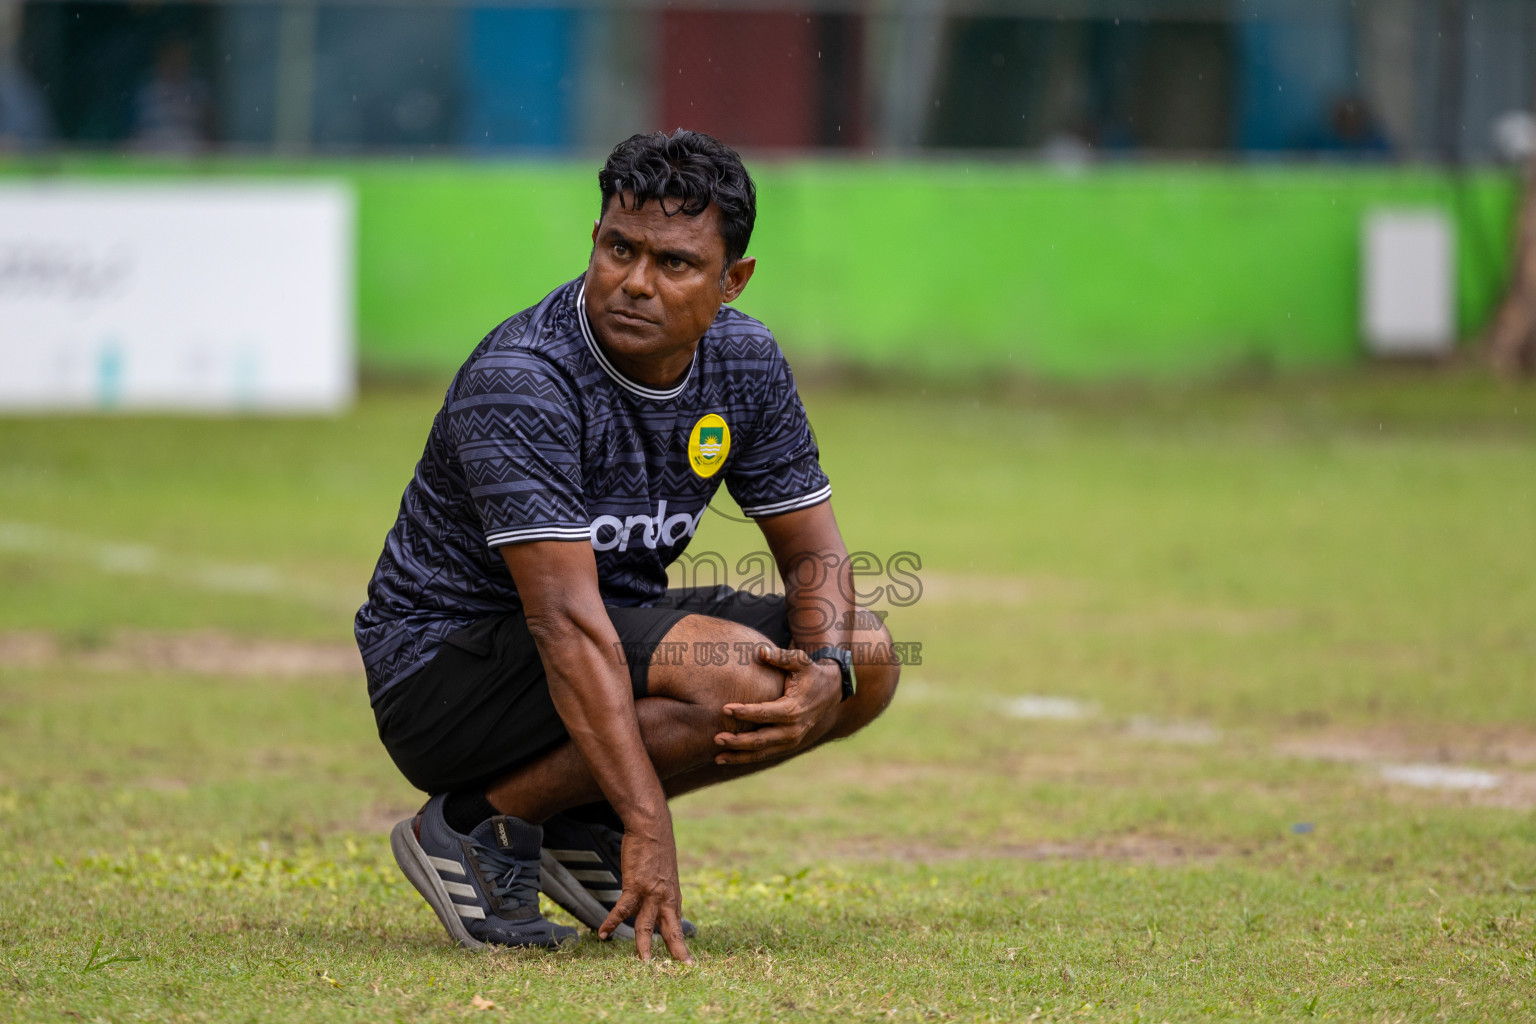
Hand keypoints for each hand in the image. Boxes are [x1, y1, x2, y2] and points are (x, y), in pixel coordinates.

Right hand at [596, 816, 692, 962]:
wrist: (652, 828)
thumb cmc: (657, 848)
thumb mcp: (666, 873)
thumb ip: (663, 890)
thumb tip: (659, 901)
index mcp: (673, 897)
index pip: (676, 926)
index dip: (680, 944)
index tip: (686, 960)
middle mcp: (666, 898)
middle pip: (672, 930)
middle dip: (677, 951)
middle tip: (684, 967)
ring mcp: (651, 894)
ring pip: (647, 926)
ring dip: (643, 946)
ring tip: (644, 963)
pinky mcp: (635, 886)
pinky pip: (622, 910)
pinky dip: (611, 923)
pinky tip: (602, 933)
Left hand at [715, 645, 841, 764]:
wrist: (830, 692)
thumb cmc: (810, 673)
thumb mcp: (800, 661)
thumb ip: (781, 657)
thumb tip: (761, 650)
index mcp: (793, 709)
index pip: (764, 713)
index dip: (744, 712)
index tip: (725, 708)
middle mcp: (793, 729)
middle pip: (761, 739)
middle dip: (738, 741)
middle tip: (717, 738)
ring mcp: (791, 740)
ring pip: (762, 752)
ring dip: (739, 756)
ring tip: (717, 757)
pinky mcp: (788, 745)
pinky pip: (765, 754)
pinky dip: (747, 758)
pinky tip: (728, 758)